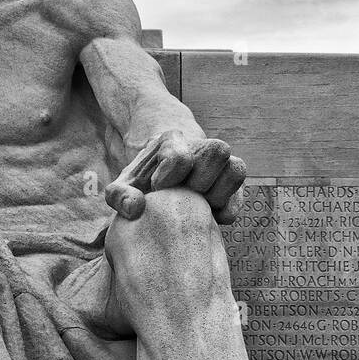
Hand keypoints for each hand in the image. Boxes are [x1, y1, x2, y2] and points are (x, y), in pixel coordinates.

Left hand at [105, 130, 245, 222]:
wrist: (159, 176)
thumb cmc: (141, 182)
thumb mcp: (122, 186)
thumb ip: (118, 196)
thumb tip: (136, 208)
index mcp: (173, 140)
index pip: (182, 156)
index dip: (169, 178)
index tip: (156, 189)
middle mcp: (202, 146)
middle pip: (217, 151)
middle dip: (198, 181)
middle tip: (181, 197)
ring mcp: (221, 165)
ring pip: (236, 168)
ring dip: (218, 194)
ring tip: (198, 206)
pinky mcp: (232, 186)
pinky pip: (240, 196)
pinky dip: (227, 210)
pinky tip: (208, 219)